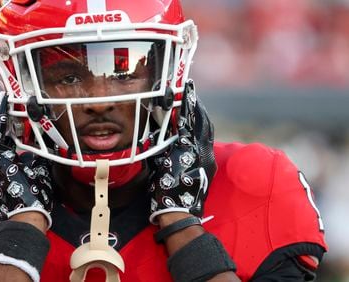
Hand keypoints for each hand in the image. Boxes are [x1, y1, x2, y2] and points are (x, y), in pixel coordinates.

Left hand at [0, 93, 53, 225]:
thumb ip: (42, 150)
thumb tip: (47, 136)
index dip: (2, 112)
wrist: (25, 222)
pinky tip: (16, 148)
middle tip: (10, 109)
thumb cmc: (33, 195)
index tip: (4, 97)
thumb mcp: (41, 168)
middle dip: (2, 123)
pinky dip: (6, 150)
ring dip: (4, 136)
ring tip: (15, 126)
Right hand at [149, 80, 215, 221]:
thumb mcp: (157, 160)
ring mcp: (208, 158)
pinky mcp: (210, 165)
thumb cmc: (164, 188)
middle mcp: (202, 149)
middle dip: (198, 107)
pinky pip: (208, 142)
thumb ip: (159, 141)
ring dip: (201, 119)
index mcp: (188, 146)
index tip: (187, 87)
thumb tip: (157, 123)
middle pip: (204, 121)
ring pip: (208, 132)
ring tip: (194, 109)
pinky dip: (202, 132)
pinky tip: (195, 130)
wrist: (180, 212)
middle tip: (192, 95)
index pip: (189, 117)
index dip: (187, 101)